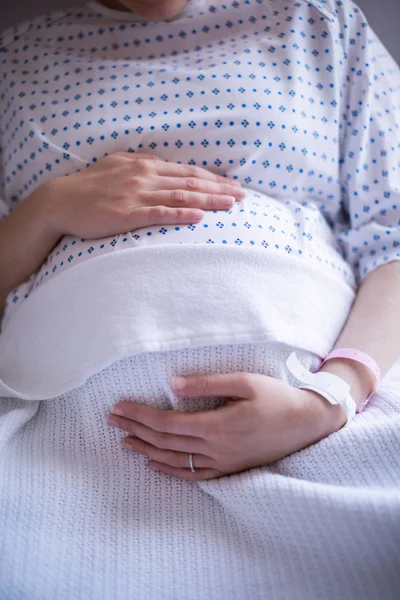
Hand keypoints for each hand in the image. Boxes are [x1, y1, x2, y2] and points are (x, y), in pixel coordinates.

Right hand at [47, 151, 243, 238]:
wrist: (59, 201)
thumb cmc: (89, 185)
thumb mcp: (116, 164)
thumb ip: (140, 162)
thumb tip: (159, 160)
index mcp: (144, 165)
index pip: (187, 171)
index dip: (213, 178)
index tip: (233, 184)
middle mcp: (145, 176)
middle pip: (190, 182)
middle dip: (220, 188)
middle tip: (243, 195)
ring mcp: (137, 195)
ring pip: (181, 196)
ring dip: (209, 200)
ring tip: (231, 205)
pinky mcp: (127, 214)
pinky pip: (159, 214)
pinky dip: (181, 215)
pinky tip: (200, 217)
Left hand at [107, 371, 345, 479]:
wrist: (307, 424)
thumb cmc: (277, 397)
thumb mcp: (244, 381)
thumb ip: (207, 383)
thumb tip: (172, 384)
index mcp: (217, 425)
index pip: (166, 423)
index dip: (139, 415)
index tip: (119, 407)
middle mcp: (215, 449)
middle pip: (165, 442)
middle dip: (135, 430)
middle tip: (111, 421)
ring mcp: (222, 463)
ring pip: (174, 461)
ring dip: (146, 451)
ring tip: (124, 442)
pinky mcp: (229, 469)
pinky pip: (193, 476)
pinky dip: (170, 470)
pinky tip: (154, 464)